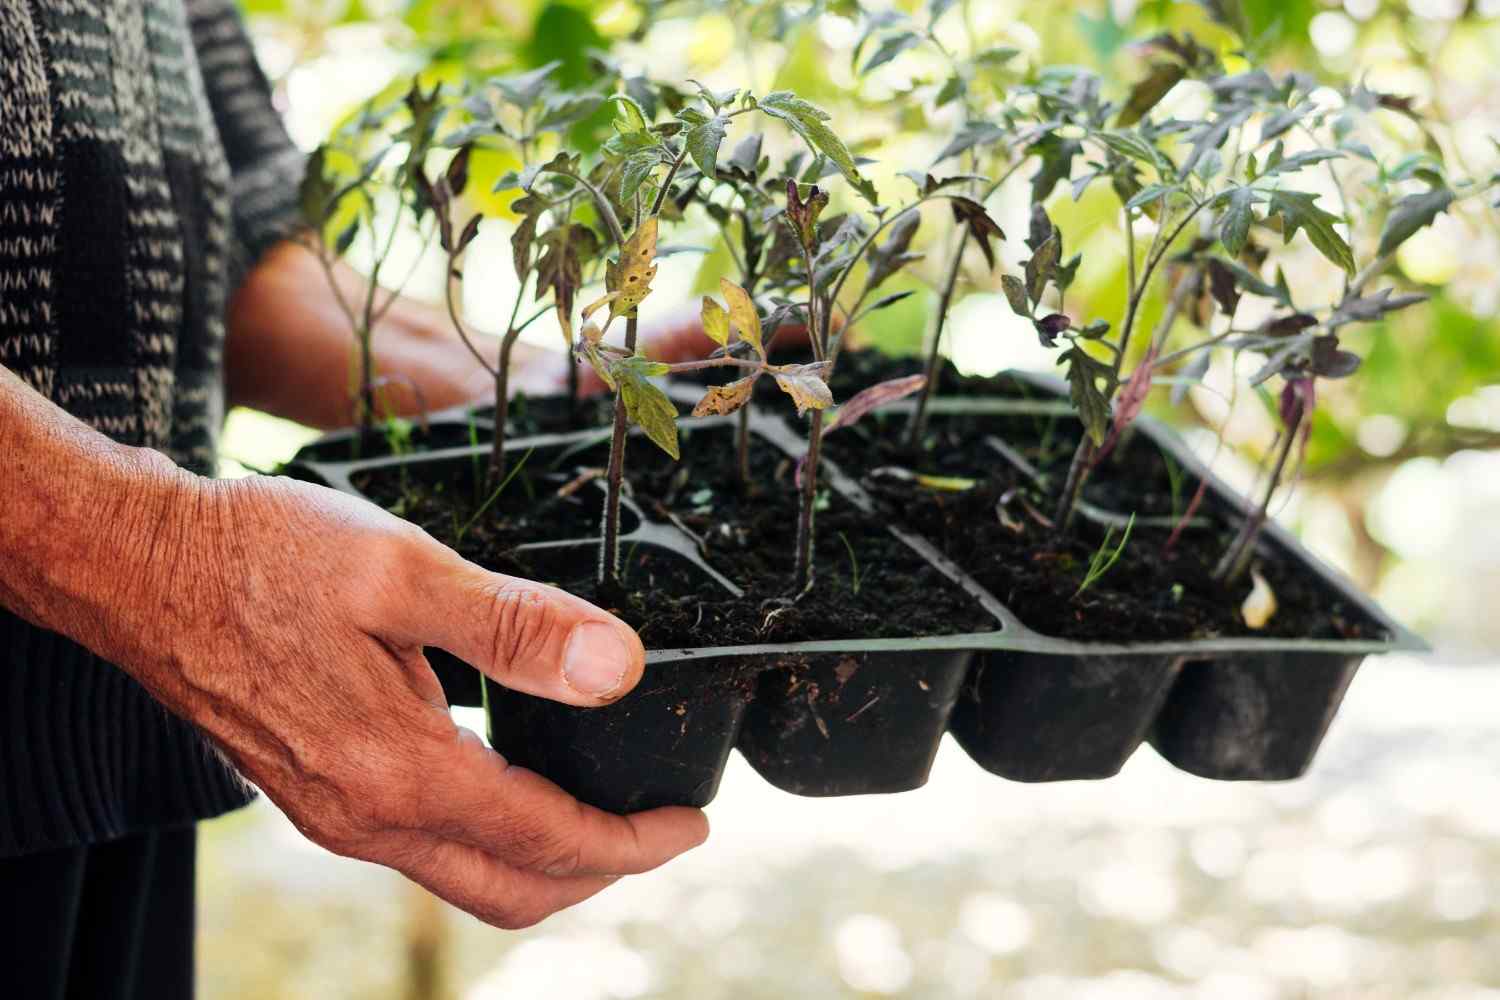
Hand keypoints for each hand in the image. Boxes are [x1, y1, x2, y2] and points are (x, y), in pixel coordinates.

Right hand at [120, 465, 708, 927]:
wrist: (145, 567)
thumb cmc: (264, 558)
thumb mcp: (404, 571)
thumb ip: (518, 626)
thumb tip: (620, 667)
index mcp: (401, 772)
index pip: (550, 839)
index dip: (633, 841)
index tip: (691, 825)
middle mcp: (367, 817)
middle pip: (513, 889)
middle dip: (599, 871)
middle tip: (657, 832)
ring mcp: (334, 816)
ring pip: (467, 877)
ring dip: (544, 861)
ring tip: (600, 815)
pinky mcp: (314, 797)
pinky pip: (423, 850)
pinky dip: (488, 840)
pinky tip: (510, 787)